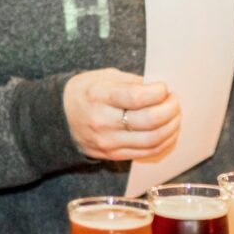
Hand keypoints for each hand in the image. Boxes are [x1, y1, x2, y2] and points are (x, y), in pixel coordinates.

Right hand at [63, 68, 180, 159]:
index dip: (159, 92)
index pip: (137, 97)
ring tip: (175, 115)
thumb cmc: (86, 92)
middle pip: (149, 121)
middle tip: (175, 100)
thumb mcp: (104, 77)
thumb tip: (162, 89)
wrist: (58, 118)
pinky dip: (165, 141)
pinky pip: (148, 152)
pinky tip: (169, 131)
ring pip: (152, 139)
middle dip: (171, 109)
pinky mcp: (114, 155)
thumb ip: (133, 82)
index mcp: (99, 96)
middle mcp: (103, 121)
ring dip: (172, 126)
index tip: (165, 87)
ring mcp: (108, 142)